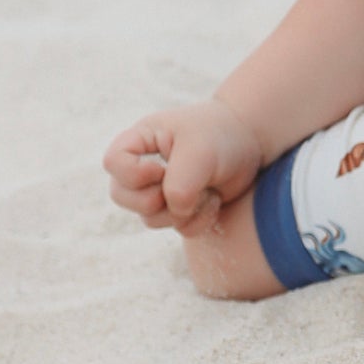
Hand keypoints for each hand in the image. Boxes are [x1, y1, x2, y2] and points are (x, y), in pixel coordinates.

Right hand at [104, 100, 263, 234]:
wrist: (250, 143)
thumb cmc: (222, 136)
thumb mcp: (201, 151)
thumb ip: (180, 183)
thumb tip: (175, 211)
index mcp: (140, 139)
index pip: (112, 162)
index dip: (135, 174)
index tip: (163, 168)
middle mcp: (142, 165)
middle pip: (121, 196)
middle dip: (157, 198)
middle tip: (189, 182)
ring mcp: (158, 190)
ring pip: (150, 218)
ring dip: (184, 210)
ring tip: (208, 188)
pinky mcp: (178, 209)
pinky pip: (179, 228)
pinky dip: (200, 219)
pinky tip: (215, 199)